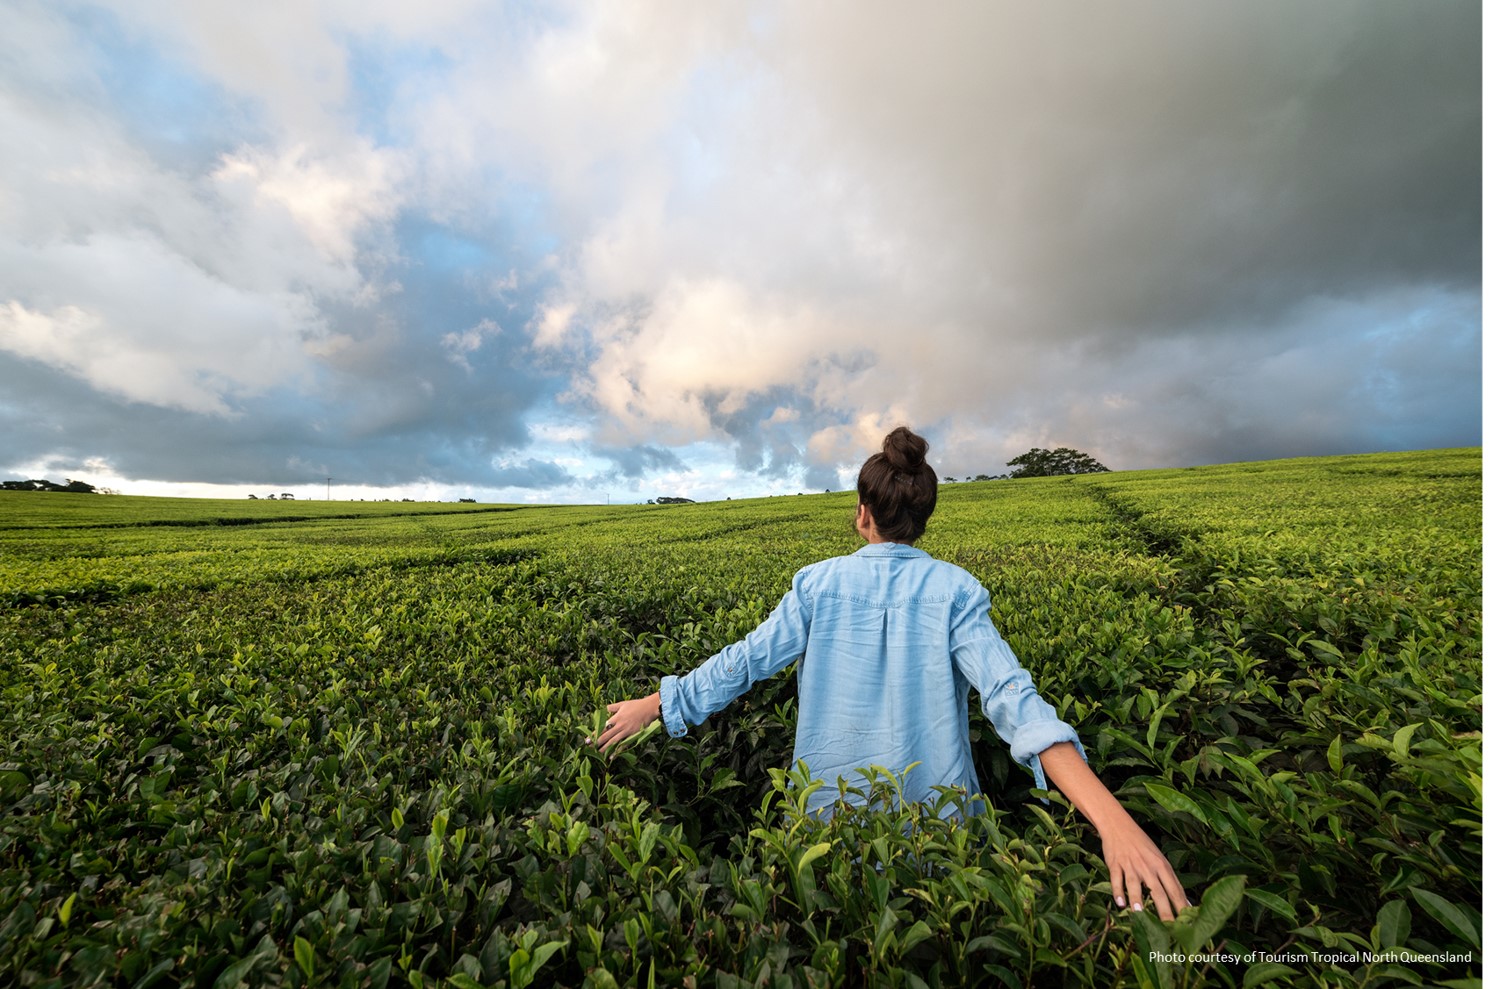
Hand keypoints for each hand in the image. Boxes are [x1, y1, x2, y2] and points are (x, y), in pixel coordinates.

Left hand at [589, 692, 660, 751]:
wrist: (649, 709)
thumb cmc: (636, 705)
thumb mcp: (622, 704)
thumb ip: (612, 707)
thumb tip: (603, 709)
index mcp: (617, 717)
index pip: (603, 727)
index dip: (595, 733)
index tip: (588, 738)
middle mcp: (620, 725)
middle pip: (606, 735)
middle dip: (597, 741)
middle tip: (589, 746)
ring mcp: (626, 731)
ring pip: (613, 741)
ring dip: (605, 747)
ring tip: (598, 752)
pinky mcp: (632, 736)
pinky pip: (623, 745)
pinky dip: (617, 751)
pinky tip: (611, 756)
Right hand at [1037, 743, 1190, 920]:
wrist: (1118, 825)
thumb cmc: (1142, 845)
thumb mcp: (1158, 859)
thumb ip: (1170, 880)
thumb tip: (1185, 903)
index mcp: (1161, 865)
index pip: (1175, 888)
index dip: (1182, 906)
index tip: (1188, 923)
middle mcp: (1148, 866)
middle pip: (1158, 891)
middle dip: (1165, 910)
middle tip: (1170, 928)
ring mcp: (1131, 865)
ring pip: (1135, 884)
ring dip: (1138, 899)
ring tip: (1140, 914)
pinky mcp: (1115, 863)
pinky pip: (1116, 879)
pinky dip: (1118, 891)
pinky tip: (1120, 903)